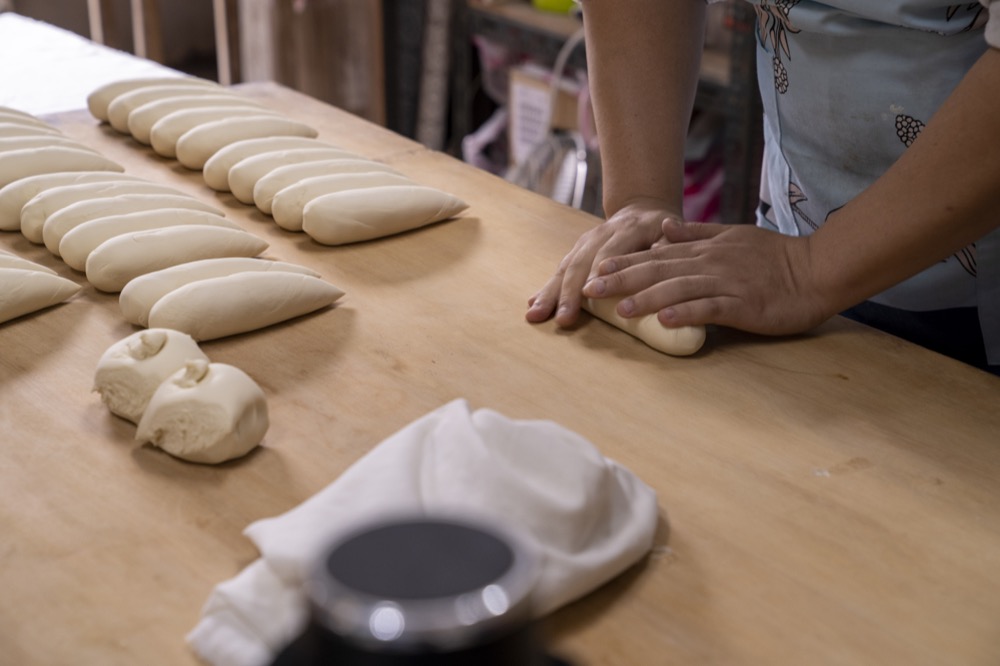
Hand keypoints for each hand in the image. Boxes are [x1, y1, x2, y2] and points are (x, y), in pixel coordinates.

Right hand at [526, 197, 680, 326]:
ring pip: (564, 269)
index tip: (590, 294)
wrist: (642, 209)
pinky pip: (559, 271)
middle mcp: (601, 235)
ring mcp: (584, 243)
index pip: (611, 252)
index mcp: (627, 229)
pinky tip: (532, 305)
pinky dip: (546, 289)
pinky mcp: (576, 252)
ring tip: (536, 315)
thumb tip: (660, 254)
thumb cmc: (663, 229)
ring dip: (550, 294)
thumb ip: (669, 242)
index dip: (599, 272)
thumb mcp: (674, 232)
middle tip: (563, 319)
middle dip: (569, 293)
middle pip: (580, 264)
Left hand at [581, 219, 835, 335]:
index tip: (596, 267)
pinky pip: (710, 309)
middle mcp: (711, 263)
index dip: (625, 261)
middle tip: (590, 288)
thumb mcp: (733, 236)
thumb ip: (697, 232)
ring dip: (647, 298)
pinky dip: (686, 313)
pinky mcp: (744, 305)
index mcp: (706, 249)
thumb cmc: (775, 257)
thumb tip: (664, 226)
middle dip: (622, 279)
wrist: (818, 269)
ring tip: (619, 309)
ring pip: (679, 288)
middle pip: (659, 269)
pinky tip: (664, 320)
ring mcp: (727, 283)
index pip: (657, 254)